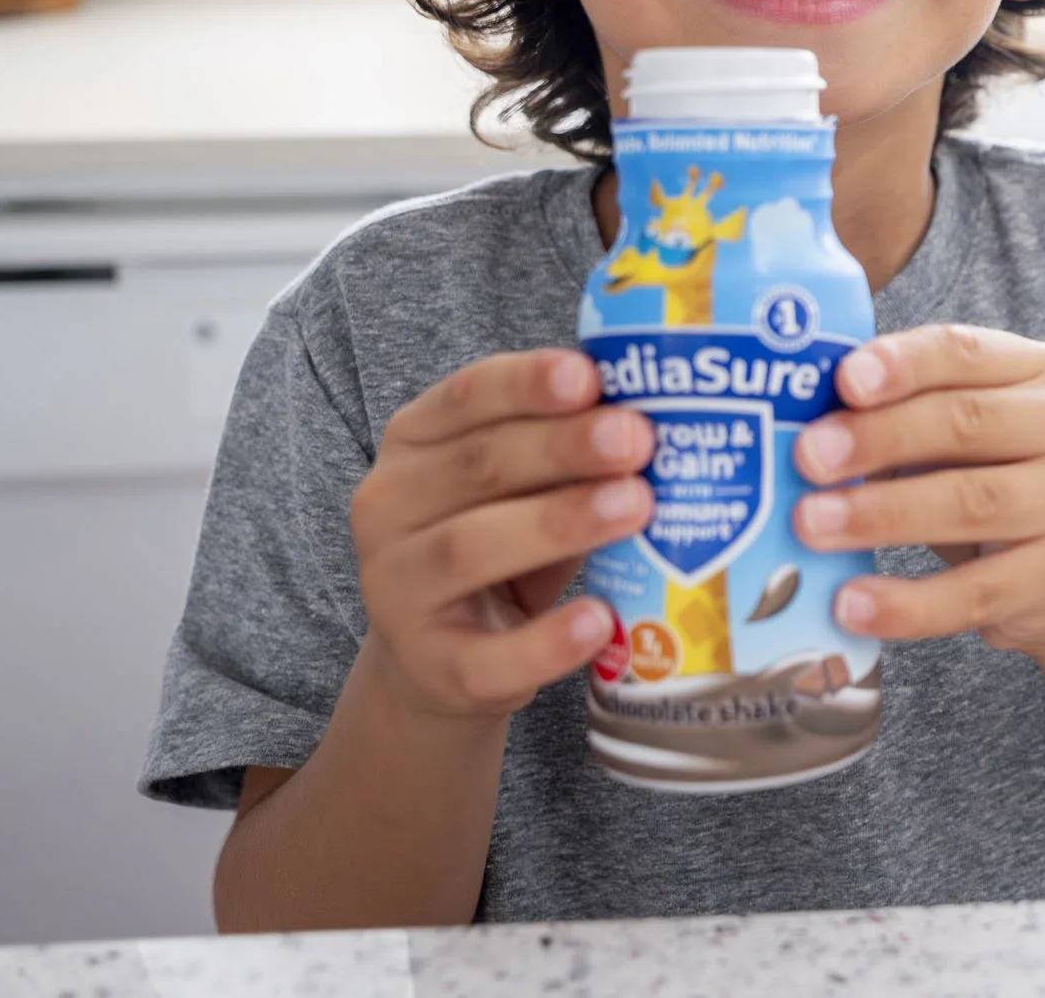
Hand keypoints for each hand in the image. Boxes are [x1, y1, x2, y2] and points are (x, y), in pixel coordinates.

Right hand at [349, 349, 655, 718]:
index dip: (527, 382)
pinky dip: (546, 641)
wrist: (439, 657)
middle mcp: (388, 509)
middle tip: (637, 440)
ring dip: (559, 523)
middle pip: (478, 466)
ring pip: (471, 548)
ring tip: (634, 507)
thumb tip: (657, 420)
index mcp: (414, 442)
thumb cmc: (498, 540)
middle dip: (563, 447)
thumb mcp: (521, 484)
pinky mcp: (431, 668)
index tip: (589, 376)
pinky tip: (600, 620)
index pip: (466, 396)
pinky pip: (488, 656)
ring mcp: (397, 592)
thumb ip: (568, 449)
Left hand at [792, 325, 1044, 656]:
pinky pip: (975, 593)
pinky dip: (908, 603)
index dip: (903, 365)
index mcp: (1035, 369)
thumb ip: (899, 413)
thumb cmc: (989, 478)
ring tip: (811, 526)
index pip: (964, 352)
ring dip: (881, 515)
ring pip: (971, 504)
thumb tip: (804, 427)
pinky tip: (852, 605)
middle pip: (966, 423)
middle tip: (806, 458)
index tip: (843, 381)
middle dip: (878, 438)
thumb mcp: (957, 432)